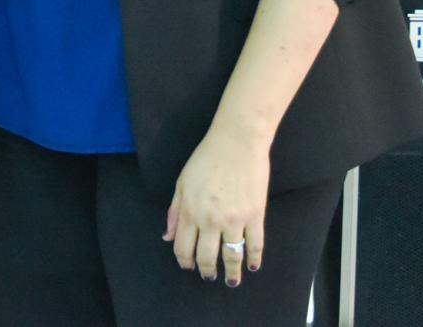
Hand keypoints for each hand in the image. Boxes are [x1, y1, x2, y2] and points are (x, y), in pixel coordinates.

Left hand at [164, 125, 270, 287]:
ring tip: (230, 280)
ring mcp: (234, 220)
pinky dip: (254, 259)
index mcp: (190, 211)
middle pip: (206, 257)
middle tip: (209, 276)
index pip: (183, 248)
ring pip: (232, 256)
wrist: (237, 142)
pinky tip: (252, 266)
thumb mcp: (182, 183)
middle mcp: (211, 220)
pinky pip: (255, 245)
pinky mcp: (255, 216)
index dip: (185, 262)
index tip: (188, 267)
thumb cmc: (206, 159)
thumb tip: (168, 237)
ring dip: (231, 272)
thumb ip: (174, 212)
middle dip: (206, 271)